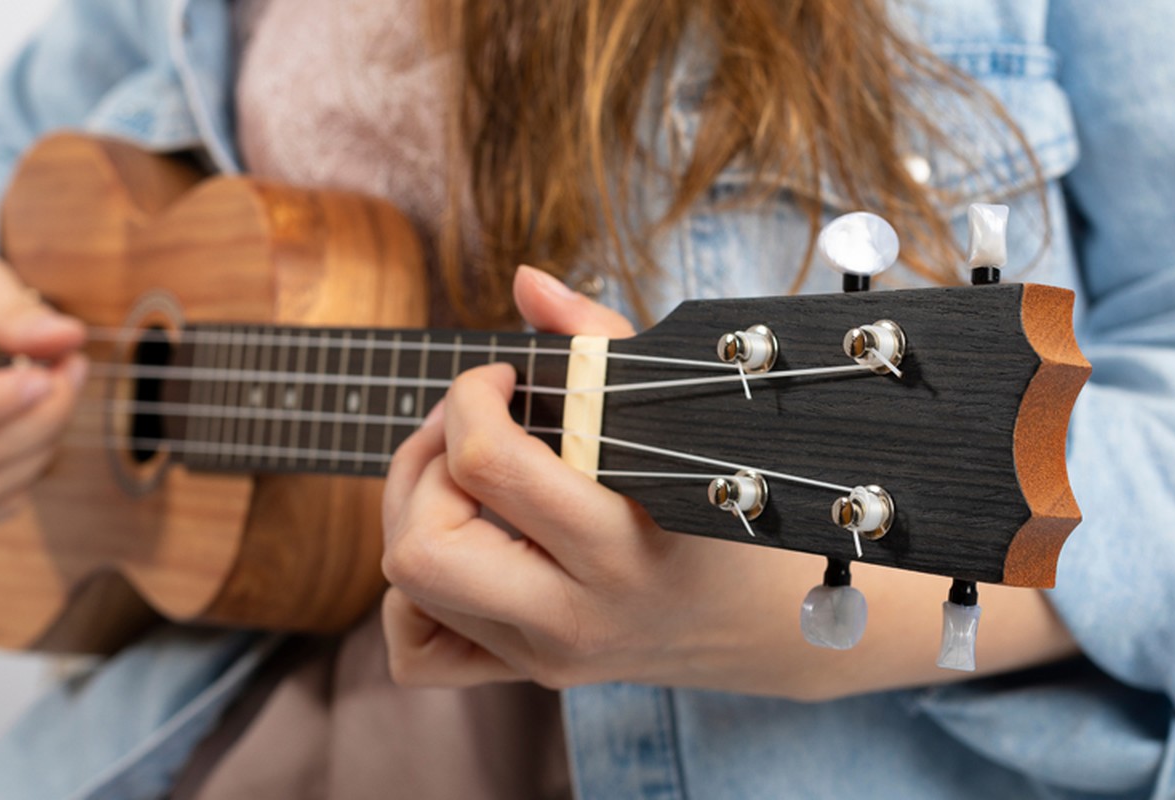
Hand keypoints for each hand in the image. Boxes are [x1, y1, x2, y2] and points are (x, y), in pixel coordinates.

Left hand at [381, 266, 1076, 699]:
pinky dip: (411, 597)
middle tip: (462, 432)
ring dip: (414, 511)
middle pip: (421, 548)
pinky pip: (415, 650)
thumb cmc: (722, 501)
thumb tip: (527, 282)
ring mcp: (542, 654)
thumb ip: (601, 338)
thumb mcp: (679, 417)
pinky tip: (463, 548)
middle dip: (421, 467)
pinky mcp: (521, 673)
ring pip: (407, 589)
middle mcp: (575, 615)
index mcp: (620, 545)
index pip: (487, 466)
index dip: (470, 398)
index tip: (502, 379)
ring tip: (461, 474)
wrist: (766, 624)